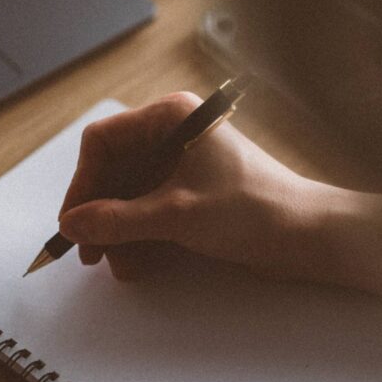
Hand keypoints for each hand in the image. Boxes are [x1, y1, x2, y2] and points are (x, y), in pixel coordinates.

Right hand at [58, 92, 346, 281]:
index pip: (104, 142)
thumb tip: (73, 224)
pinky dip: (140, 235)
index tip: (73, 221)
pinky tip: (134, 263)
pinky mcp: (195, 192)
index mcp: (171, 118)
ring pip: (131, 194)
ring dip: (118, 230)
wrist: (308, 235)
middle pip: (115, 170)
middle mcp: (175, 134)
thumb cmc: (253, 209)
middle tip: (88, 251)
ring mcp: (185, 164)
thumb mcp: (175, 215)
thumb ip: (117, 219)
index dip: (83, 183)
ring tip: (115, 264)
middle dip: (100, 212)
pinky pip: (151, 209)